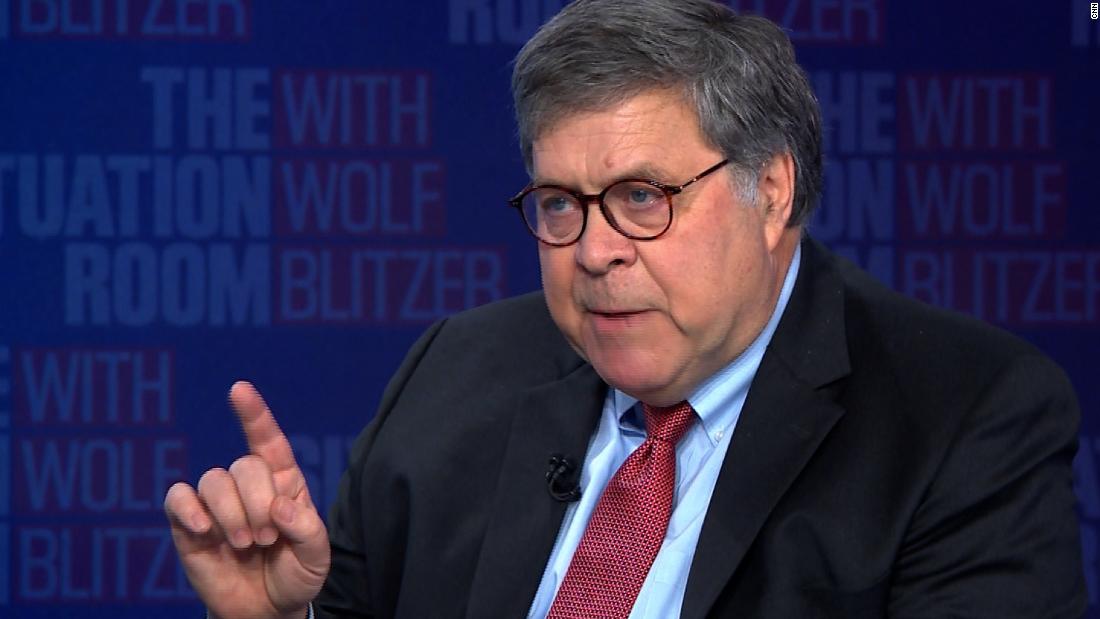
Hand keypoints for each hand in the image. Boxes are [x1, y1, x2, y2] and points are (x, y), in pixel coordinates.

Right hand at [164, 382, 330, 618]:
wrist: (267, 611)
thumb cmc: (295, 575)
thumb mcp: (316, 557)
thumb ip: (307, 531)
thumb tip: (282, 507)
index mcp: (283, 482)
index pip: (268, 440)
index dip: (254, 414)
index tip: (239, 389)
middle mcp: (248, 486)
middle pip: (243, 466)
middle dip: (256, 503)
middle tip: (265, 539)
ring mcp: (217, 504)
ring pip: (212, 480)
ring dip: (230, 514)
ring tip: (243, 544)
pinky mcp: (189, 525)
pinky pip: (178, 498)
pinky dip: (189, 509)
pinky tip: (204, 530)